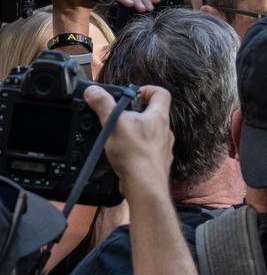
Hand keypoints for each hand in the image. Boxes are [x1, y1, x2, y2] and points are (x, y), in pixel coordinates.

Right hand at [84, 85, 174, 200]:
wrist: (145, 185)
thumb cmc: (135, 154)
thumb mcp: (114, 123)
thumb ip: (103, 105)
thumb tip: (93, 91)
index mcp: (159, 116)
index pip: (161, 93)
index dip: (147, 90)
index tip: (133, 94)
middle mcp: (165, 130)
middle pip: (154, 113)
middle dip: (136, 112)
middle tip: (120, 115)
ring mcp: (163, 147)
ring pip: (150, 132)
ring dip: (135, 131)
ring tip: (118, 135)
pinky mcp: (156, 161)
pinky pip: (147, 150)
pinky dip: (136, 149)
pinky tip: (123, 154)